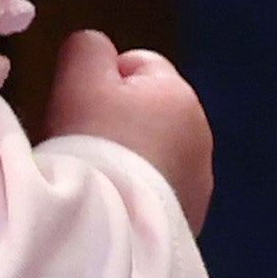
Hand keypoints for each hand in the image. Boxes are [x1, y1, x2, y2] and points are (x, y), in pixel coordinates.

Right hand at [35, 27, 214, 226]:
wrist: (112, 230)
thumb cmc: (93, 148)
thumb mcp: (80, 82)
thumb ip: (87, 49)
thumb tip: (92, 47)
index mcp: (178, 94)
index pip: (136, 64)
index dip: (99, 81)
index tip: (76, 109)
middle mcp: (200, 134)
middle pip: (145, 113)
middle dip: (116, 124)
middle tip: (82, 148)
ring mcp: (199, 181)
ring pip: (153, 155)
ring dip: (129, 162)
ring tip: (99, 183)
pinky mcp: (190, 219)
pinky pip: (157, 194)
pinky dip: (138, 196)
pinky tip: (115, 209)